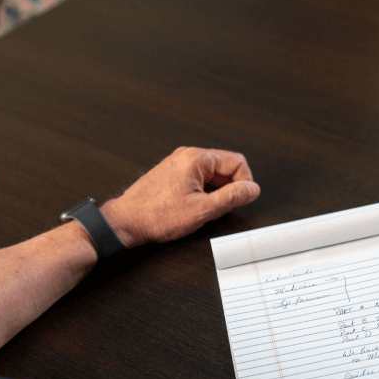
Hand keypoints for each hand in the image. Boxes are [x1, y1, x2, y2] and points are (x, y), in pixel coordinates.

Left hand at [100, 147, 259, 247]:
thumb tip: (252, 189)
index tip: (242, 200)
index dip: (245, 183)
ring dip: (216, 193)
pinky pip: (199, 179)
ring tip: (203, 210)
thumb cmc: (156, 216)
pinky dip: (203, 193)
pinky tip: (193, 208)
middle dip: (229, 189)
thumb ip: (232, 198)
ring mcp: (178, 164)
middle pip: (225, 167)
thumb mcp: (203, 210)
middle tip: (220, 208)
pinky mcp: (173, 174)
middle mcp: (187, 156)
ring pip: (212, 175)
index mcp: (196, 158)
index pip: (237, 162)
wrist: (126, 222)